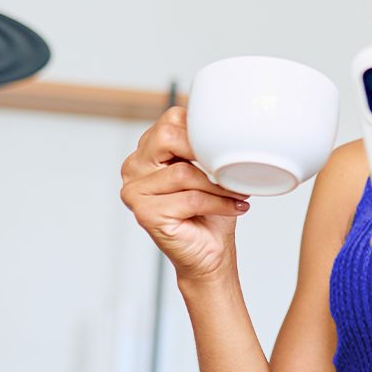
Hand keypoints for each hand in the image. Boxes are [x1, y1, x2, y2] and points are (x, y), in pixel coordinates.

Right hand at [119, 106, 251, 282]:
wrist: (210, 251)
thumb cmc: (211, 209)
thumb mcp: (209, 168)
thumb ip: (204, 144)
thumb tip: (228, 123)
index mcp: (146, 150)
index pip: (172, 120)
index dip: (203, 133)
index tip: (225, 150)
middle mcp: (134, 167)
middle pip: (169, 137)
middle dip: (206, 154)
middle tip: (230, 169)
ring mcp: (134, 190)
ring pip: (183, 172)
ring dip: (218, 185)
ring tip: (237, 193)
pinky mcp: (145, 213)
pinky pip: (189, 198)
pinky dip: (218, 203)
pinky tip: (233, 207)